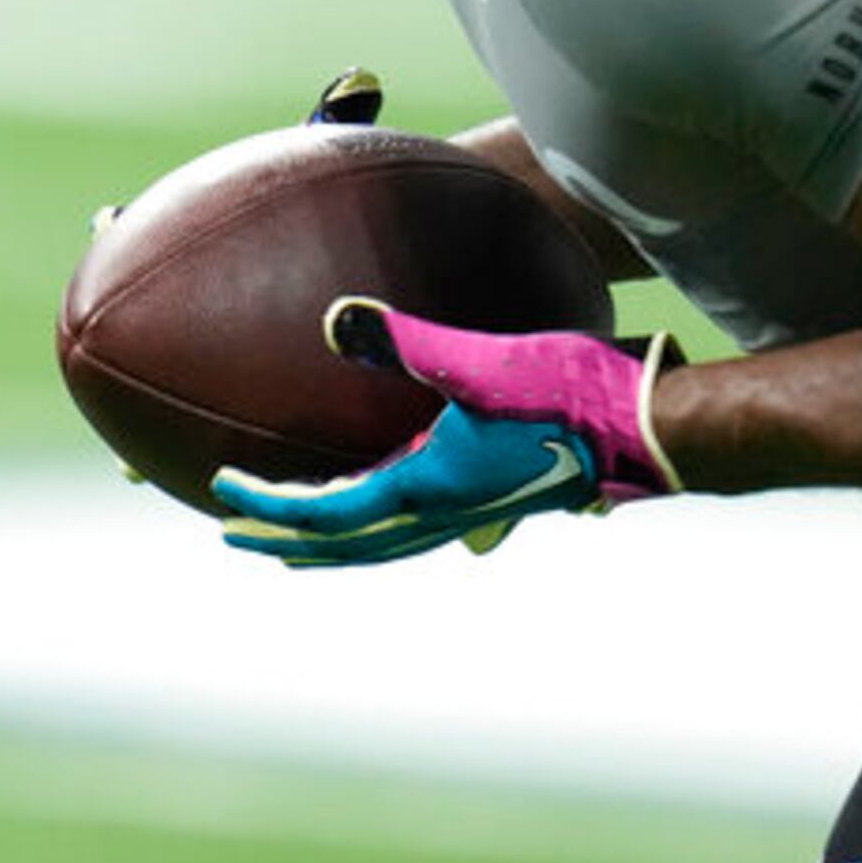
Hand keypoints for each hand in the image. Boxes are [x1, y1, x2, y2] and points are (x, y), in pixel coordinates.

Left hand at [209, 299, 682, 565]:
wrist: (640, 423)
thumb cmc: (562, 390)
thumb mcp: (476, 358)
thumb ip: (403, 339)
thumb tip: (334, 318)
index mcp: (425, 488)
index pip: (325, 514)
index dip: (270, 507)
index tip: (221, 493)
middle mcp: (441, 511)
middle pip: (344, 544)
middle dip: (285, 540)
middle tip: (235, 534)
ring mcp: (469, 508)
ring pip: (380, 541)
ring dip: (330, 541)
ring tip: (294, 538)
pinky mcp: (493, 491)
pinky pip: (415, 519)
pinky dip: (377, 519)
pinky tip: (383, 493)